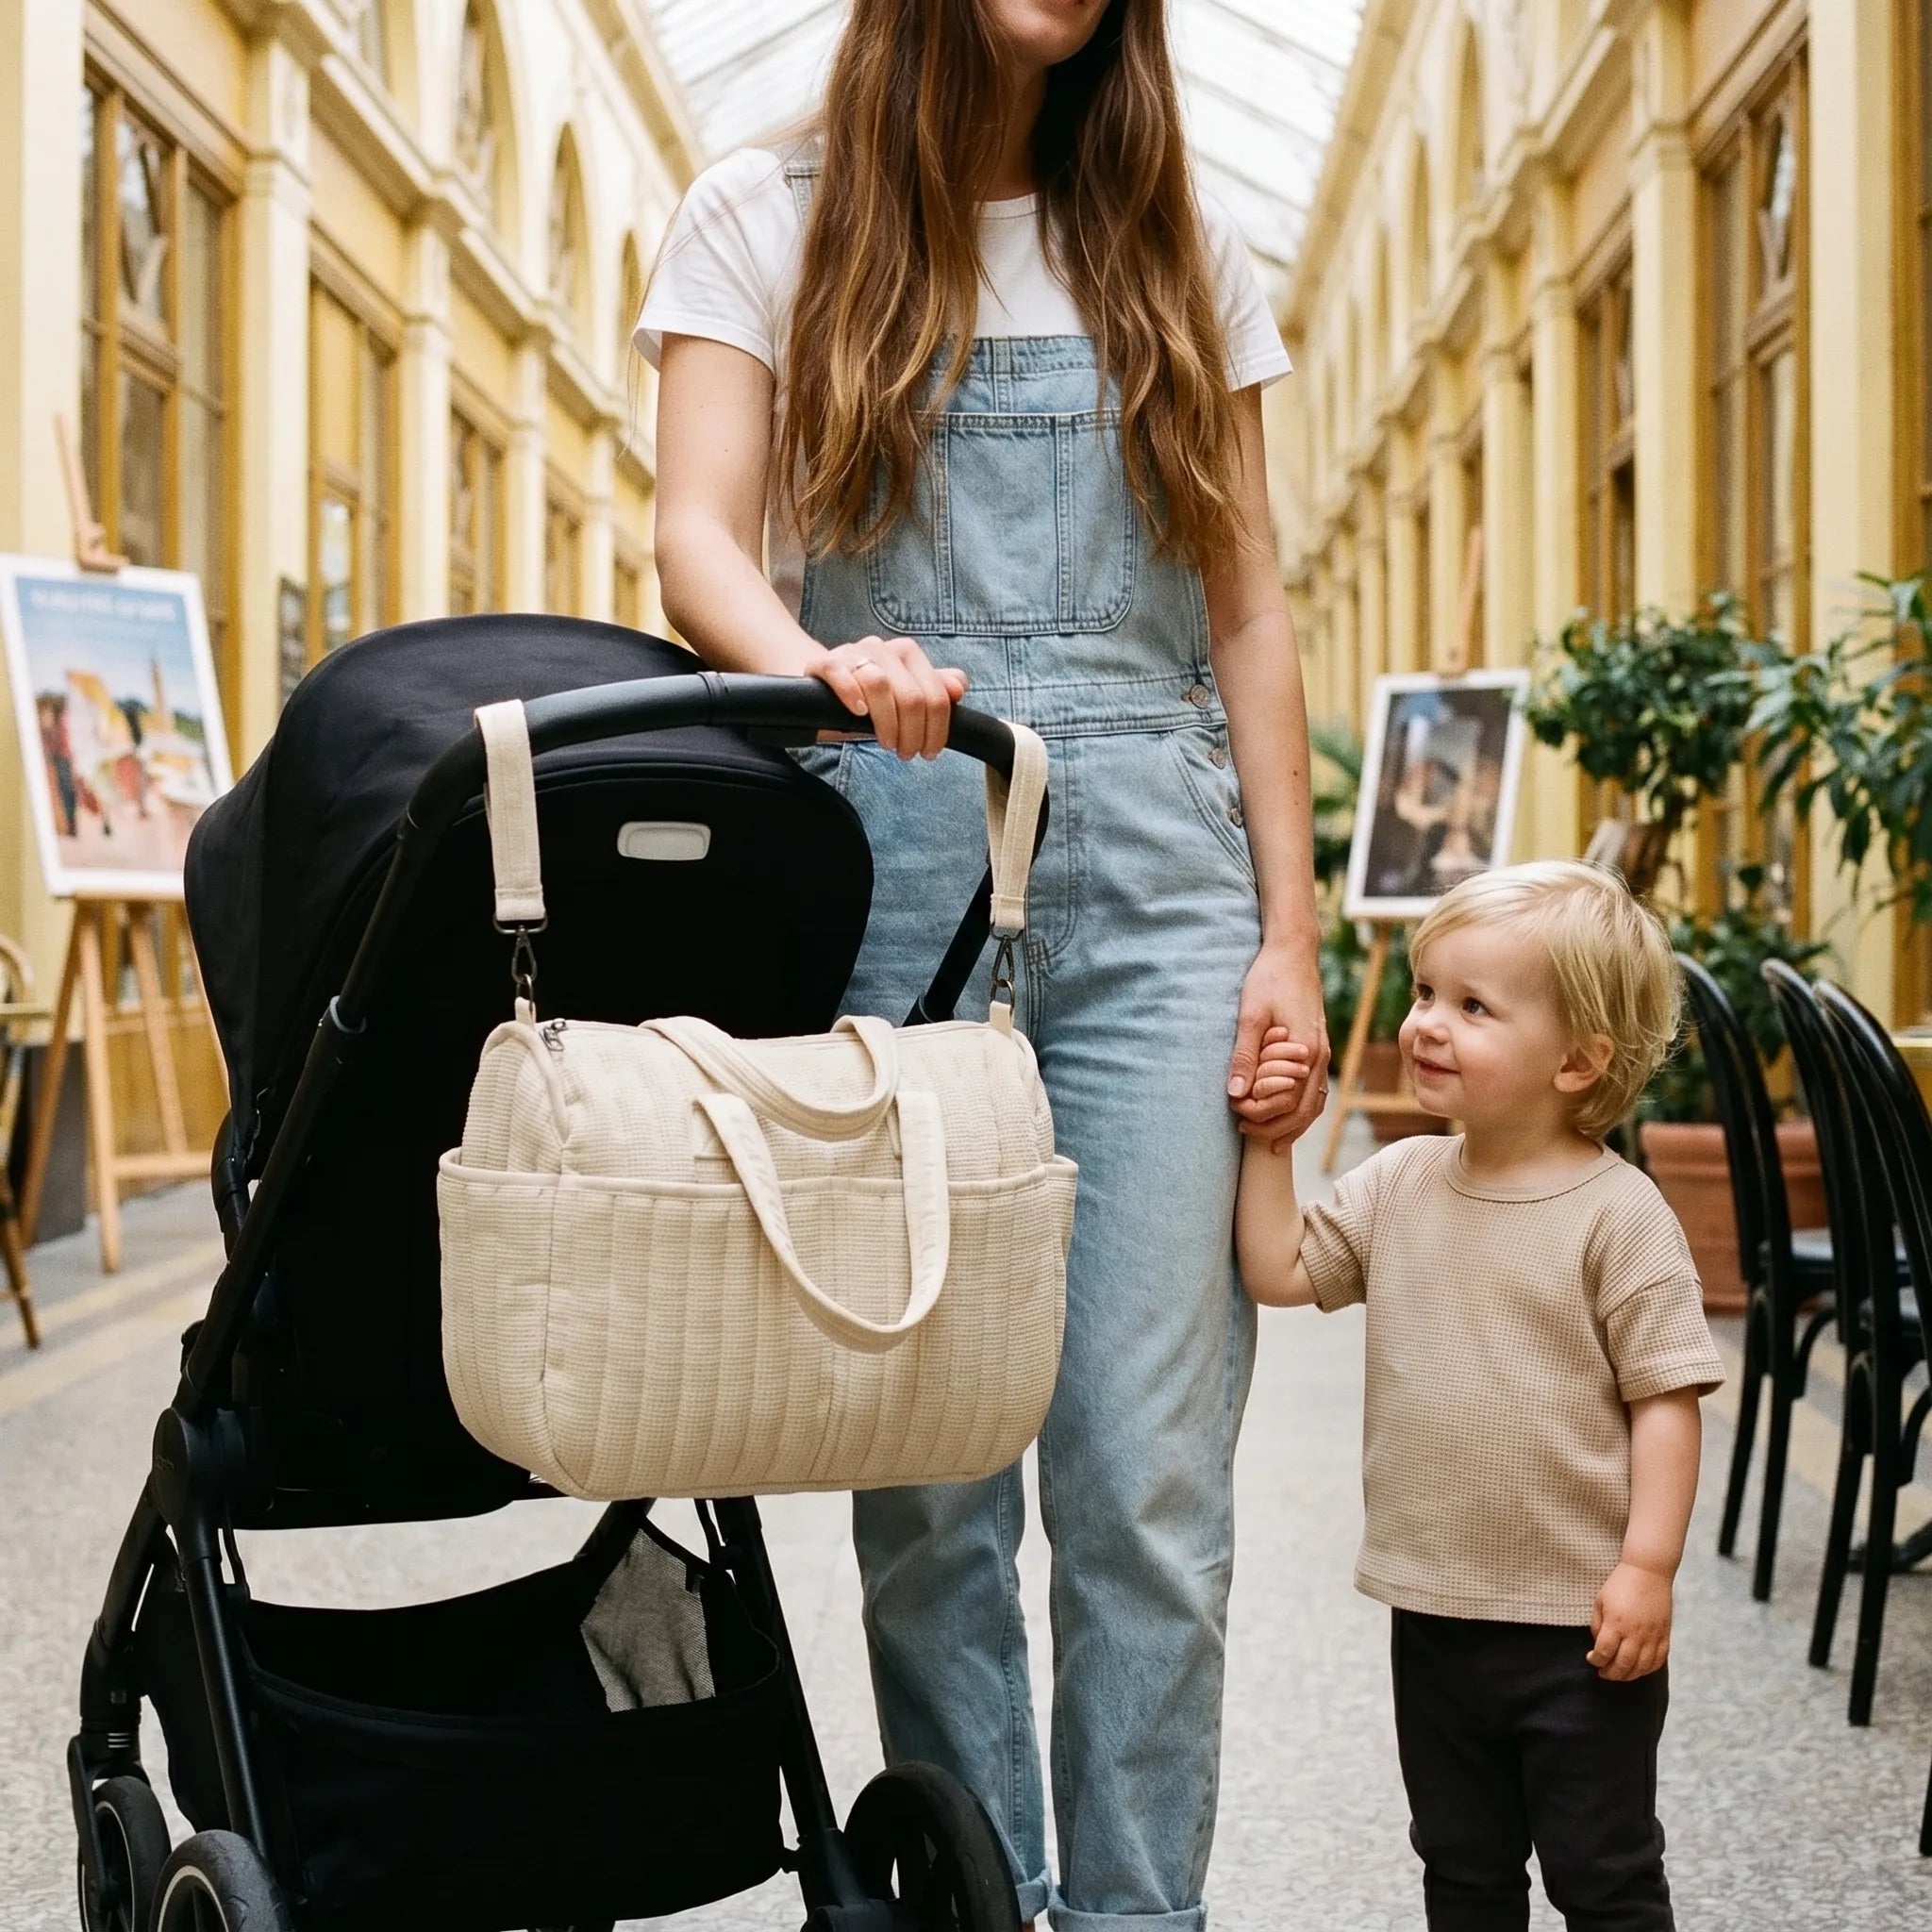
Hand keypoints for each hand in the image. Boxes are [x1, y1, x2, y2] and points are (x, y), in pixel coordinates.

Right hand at [809, 636, 967, 759]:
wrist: (821, 688)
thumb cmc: (868, 698)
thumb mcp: (903, 698)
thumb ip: (933, 691)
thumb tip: (959, 687)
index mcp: (907, 653)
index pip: (935, 694)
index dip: (937, 729)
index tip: (929, 752)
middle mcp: (882, 648)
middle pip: (911, 695)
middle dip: (913, 732)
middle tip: (907, 753)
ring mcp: (853, 653)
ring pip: (880, 684)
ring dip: (887, 722)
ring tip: (886, 743)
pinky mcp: (825, 662)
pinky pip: (840, 673)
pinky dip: (851, 694)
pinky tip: (859, 713)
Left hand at [1228, 942, 1328, 1151]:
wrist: (1294, 952)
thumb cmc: (1270, 979)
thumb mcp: (1250, 1016)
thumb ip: (1244, 1055)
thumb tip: (1235, 1093)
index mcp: (1305, 1051)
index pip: (1287, 1101)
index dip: (1261, 1112)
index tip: (1235, 1110)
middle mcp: (1319, 1057)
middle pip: (1305, 1110)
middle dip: (1275, 1127)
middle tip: (1245, 1130)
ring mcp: (1322, 1054)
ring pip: (1314, 1104)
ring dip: (1291, 1123)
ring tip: (1265, 1136)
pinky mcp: (1317, 1048)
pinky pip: (1315, 1090)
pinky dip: (1301, 1109)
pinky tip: (1284, 1114)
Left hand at [1587, 1563, 1672, 1679]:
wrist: (1648, 1571)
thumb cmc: (1620, 1584)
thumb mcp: (1600, 1601)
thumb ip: (1597, 1625)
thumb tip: (1599, 1645)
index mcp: (1616, 1623)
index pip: (1604, 1652)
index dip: (1595, 1660)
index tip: (1591, 1659)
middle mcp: (1635, 1633)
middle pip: (1623, 1665)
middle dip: (1610, 1673)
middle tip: (1603, 1673)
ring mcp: (1652, 1636)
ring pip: (1641, 1667)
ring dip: (1628, 1675)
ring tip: (1619, 1673)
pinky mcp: (1665, 1635)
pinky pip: (1658, 1661)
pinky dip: (1648, 1669)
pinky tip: (1638, 1669)